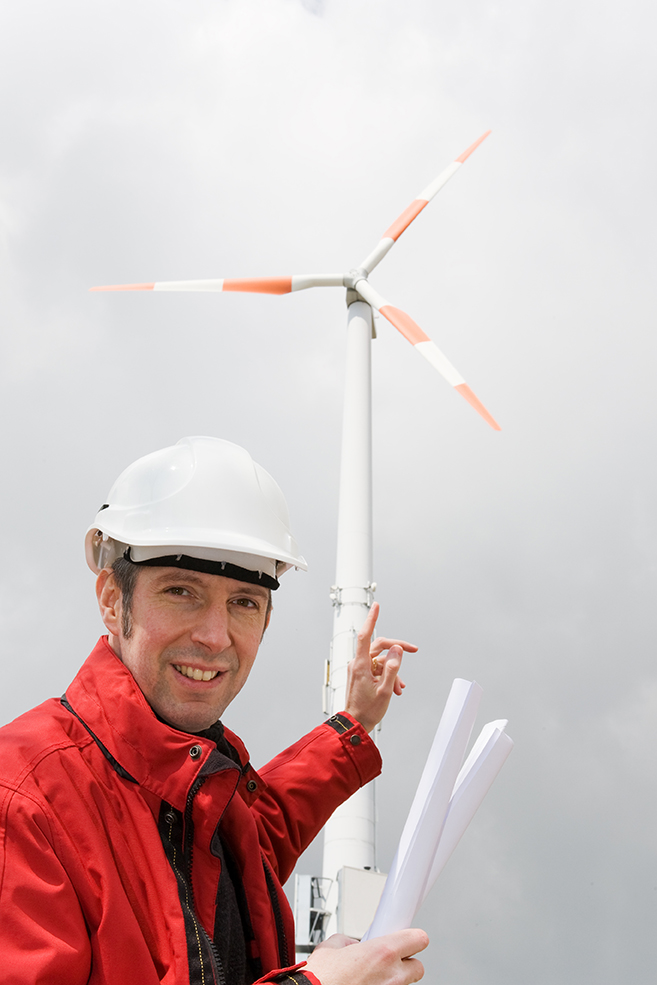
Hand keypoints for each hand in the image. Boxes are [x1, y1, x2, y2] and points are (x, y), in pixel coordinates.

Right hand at [304, 929, 428, 984]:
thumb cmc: (321, 978)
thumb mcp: (333, 946)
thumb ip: (350, 941)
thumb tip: (355, 946)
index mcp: (384, 952)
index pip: (419, 939)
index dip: (413, 938)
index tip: (407, 940)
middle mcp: (393, 976)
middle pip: (418, 967)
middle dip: (405, 964)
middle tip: (389, 963)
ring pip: (405, 984)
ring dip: (394, 980)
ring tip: (373, 979)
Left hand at [343, 603, 417, 732]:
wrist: (355, 724)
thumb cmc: (368, 710)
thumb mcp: (385, 690)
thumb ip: (393, 669)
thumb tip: (397, 650)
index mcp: (360, 665)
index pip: (366, 635)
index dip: (372, 619)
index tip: (377, 606)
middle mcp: (357, 664)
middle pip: (379, 647)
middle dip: (397, 650)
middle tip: (413, 650)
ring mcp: (358, 669)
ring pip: (380, 660)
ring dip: (393, 670)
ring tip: (400, 687)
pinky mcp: (360, 675)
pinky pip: (377, 669)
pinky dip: (387, 675)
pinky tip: (396, 688)